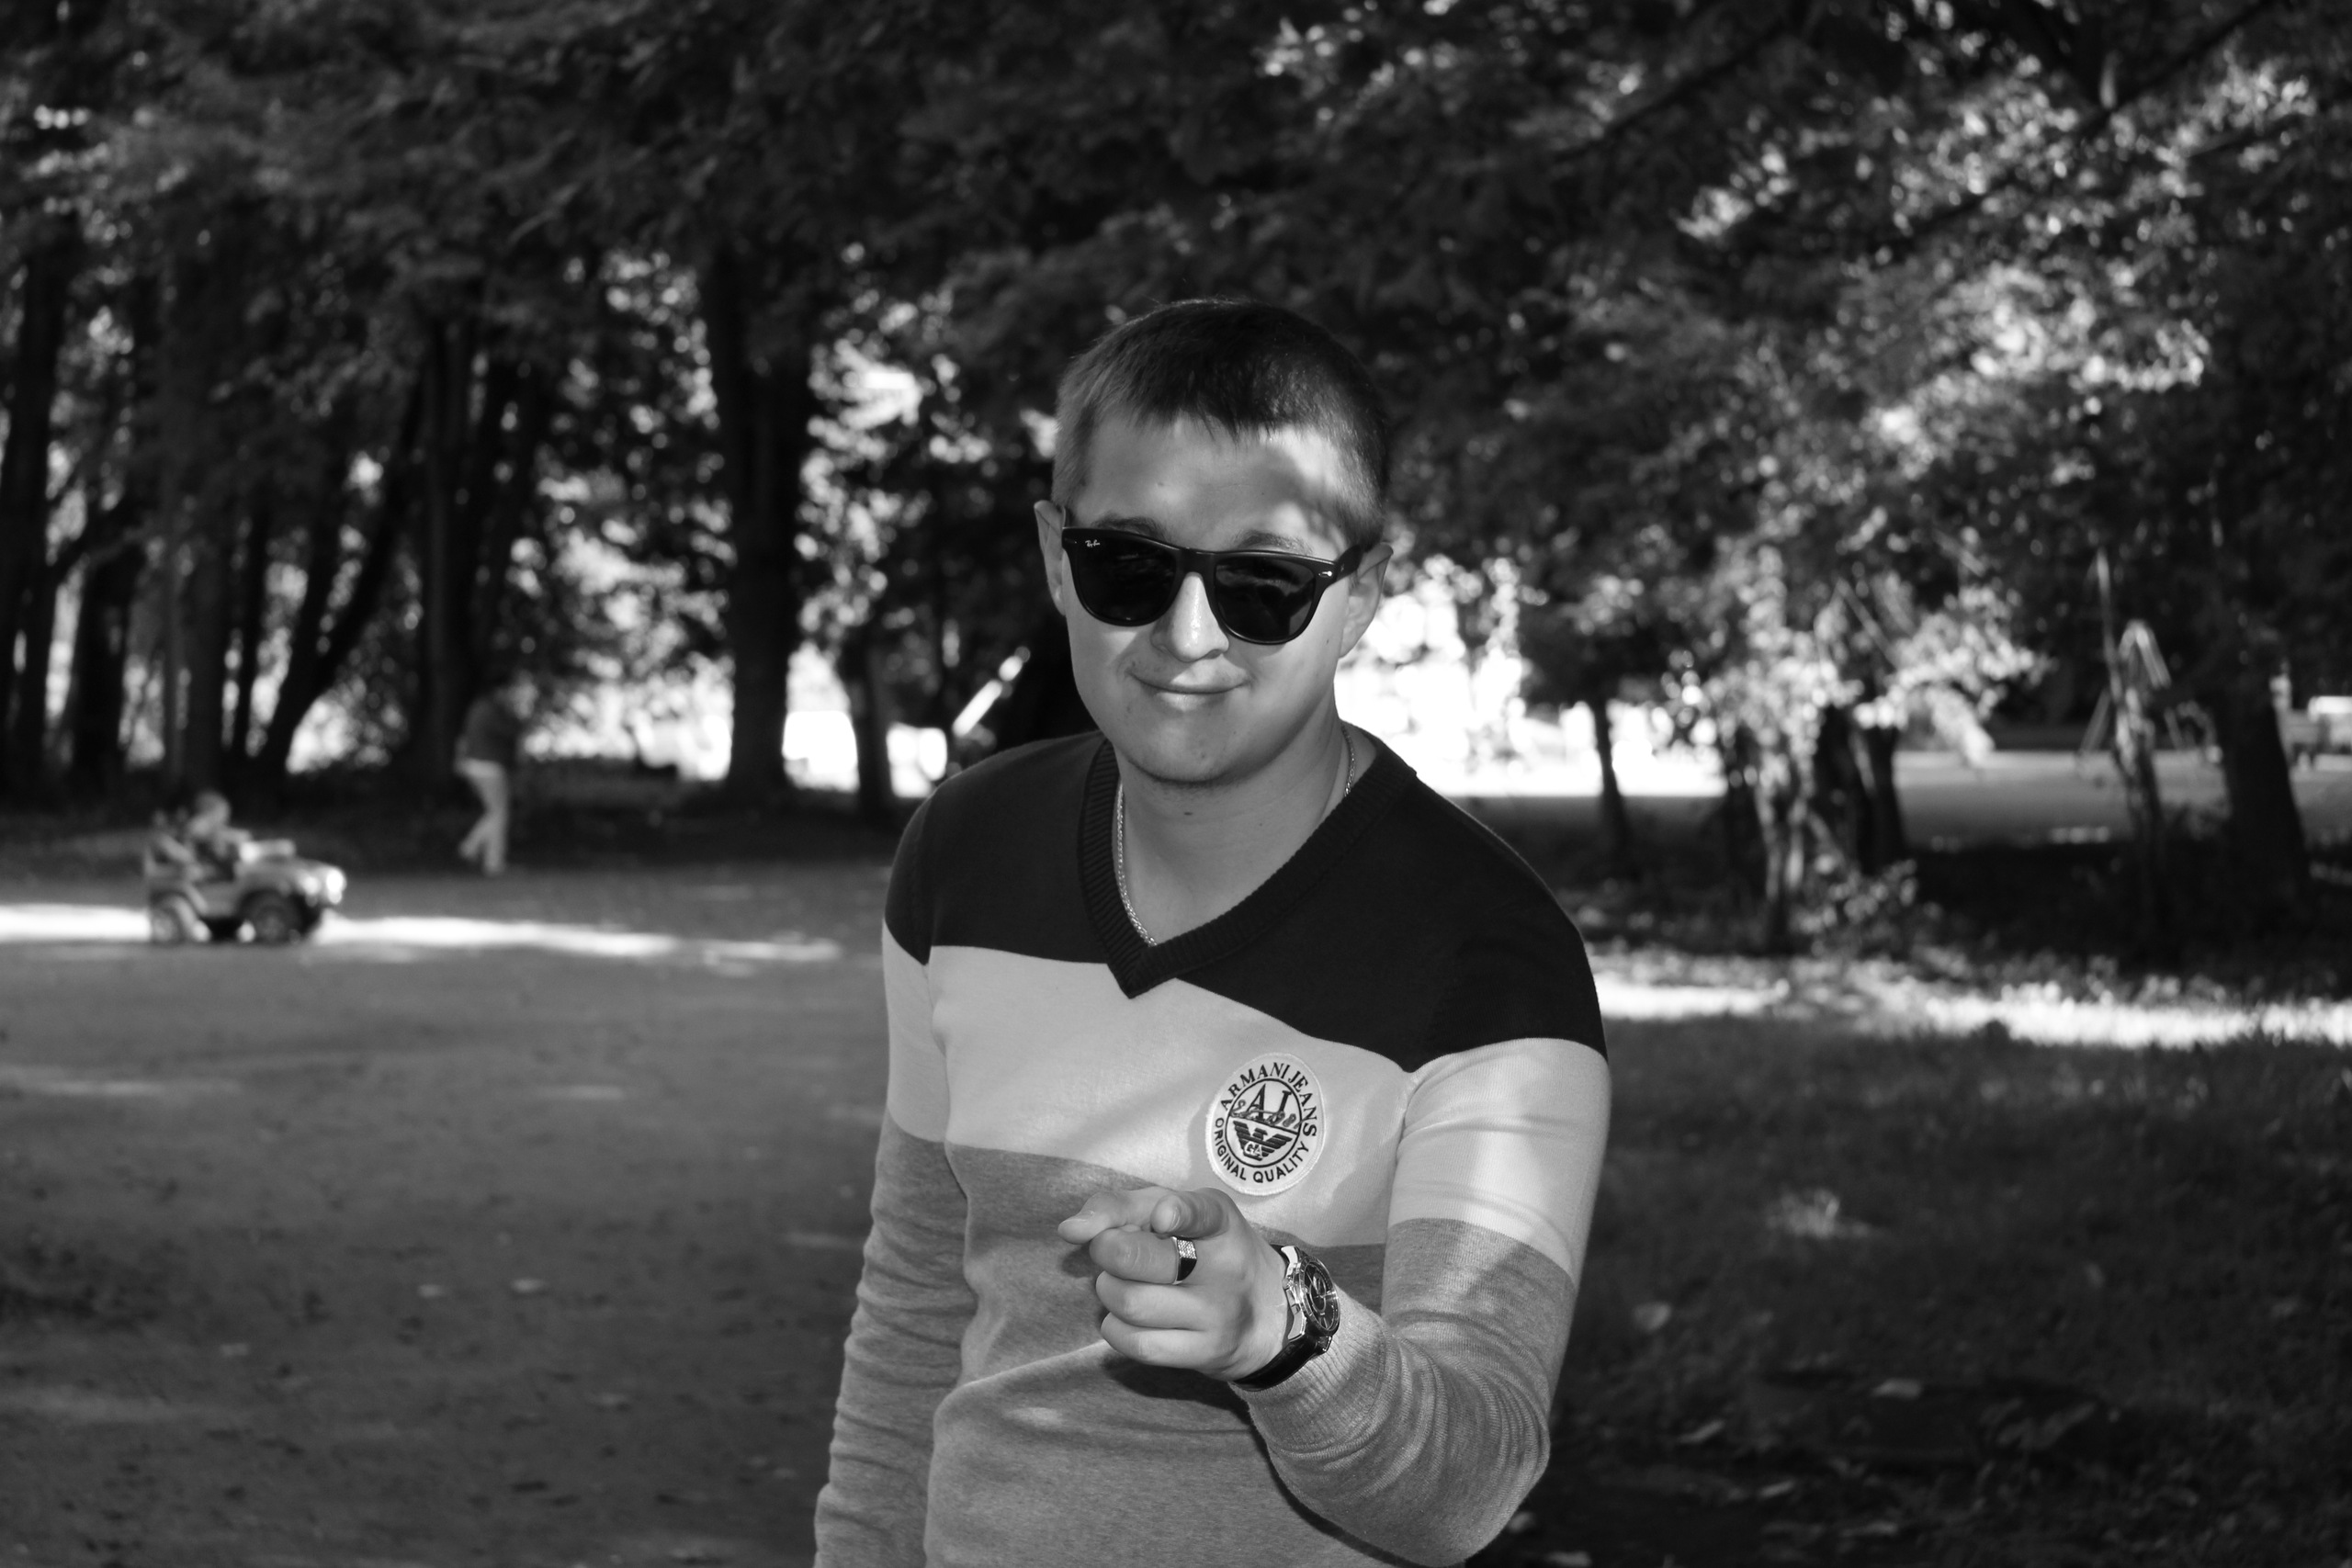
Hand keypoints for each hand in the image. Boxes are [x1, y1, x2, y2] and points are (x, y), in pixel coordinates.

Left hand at [1056, 1185, 1291, 1382]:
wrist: (1266, 1311)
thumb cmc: (1202, 1250)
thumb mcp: (1171, 1210)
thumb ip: (1117, 1207)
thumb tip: (1070, 1230)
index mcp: (1220, 1221)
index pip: (1202, 1213)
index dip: (1178, 1213)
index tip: (1161, 1217)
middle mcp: (1225, 1268)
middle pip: (1144, 1260)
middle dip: (1108, 1250)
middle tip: (1110, 1249)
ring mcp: (1217, 1315)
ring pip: (1132, 1303)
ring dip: (1109, 1289)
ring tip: (1121, 1283)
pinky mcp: (1205, 1352)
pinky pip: (1138, 1344)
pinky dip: (1115, 1327)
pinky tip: (1127, 1316)